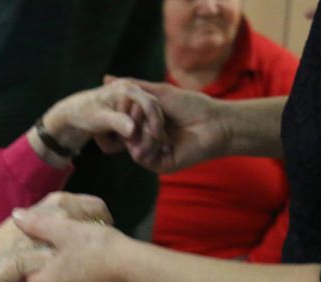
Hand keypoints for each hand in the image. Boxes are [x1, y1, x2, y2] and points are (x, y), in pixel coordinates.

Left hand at [13, 197, 136, 281]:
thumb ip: (38, 224)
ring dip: (76, 273)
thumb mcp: (66, 230)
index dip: (39, 259)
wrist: (135, 268)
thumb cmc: (96, 247)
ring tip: (89, 253)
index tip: (50, 246)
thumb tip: (15, 215)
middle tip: (72, 246)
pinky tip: (102, 265)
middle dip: (59, 265)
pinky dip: (92, 280)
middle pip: (53, 280)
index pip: (32, 274)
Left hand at [42, 79, 166, 158]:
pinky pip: (136, 132)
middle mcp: (133, 96)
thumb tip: (132, 130)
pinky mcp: (129, 118)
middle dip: (146, 135)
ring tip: (119, 146)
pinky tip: (115, 144)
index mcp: (127, 89)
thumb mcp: (99, 118)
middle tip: (138, 152)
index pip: (149, 104)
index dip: (155, 120)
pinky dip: (128, 142)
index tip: (157, 136)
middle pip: (151, 117)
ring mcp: (132, 108)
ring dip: (135, 140)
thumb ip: (117, 122)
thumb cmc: (84, 112)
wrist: (73, 116)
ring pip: (144, 127)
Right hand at [107, 77, 229, 172]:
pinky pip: (142, 158)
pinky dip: (148, 146)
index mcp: (147, 123)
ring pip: (132, 147)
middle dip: (134, 124)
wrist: (214, 123)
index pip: (124, 121)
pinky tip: (163, 139)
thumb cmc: (192, 105)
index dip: (125, 114)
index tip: (132, 105)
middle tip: (144, 117)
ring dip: (143, 135)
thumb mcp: (159, 92)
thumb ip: (135, 87)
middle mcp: (149, 138)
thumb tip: (107, 78)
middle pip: (127, 135)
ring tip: (160, 129)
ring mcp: (154, 152)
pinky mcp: (160, 164)